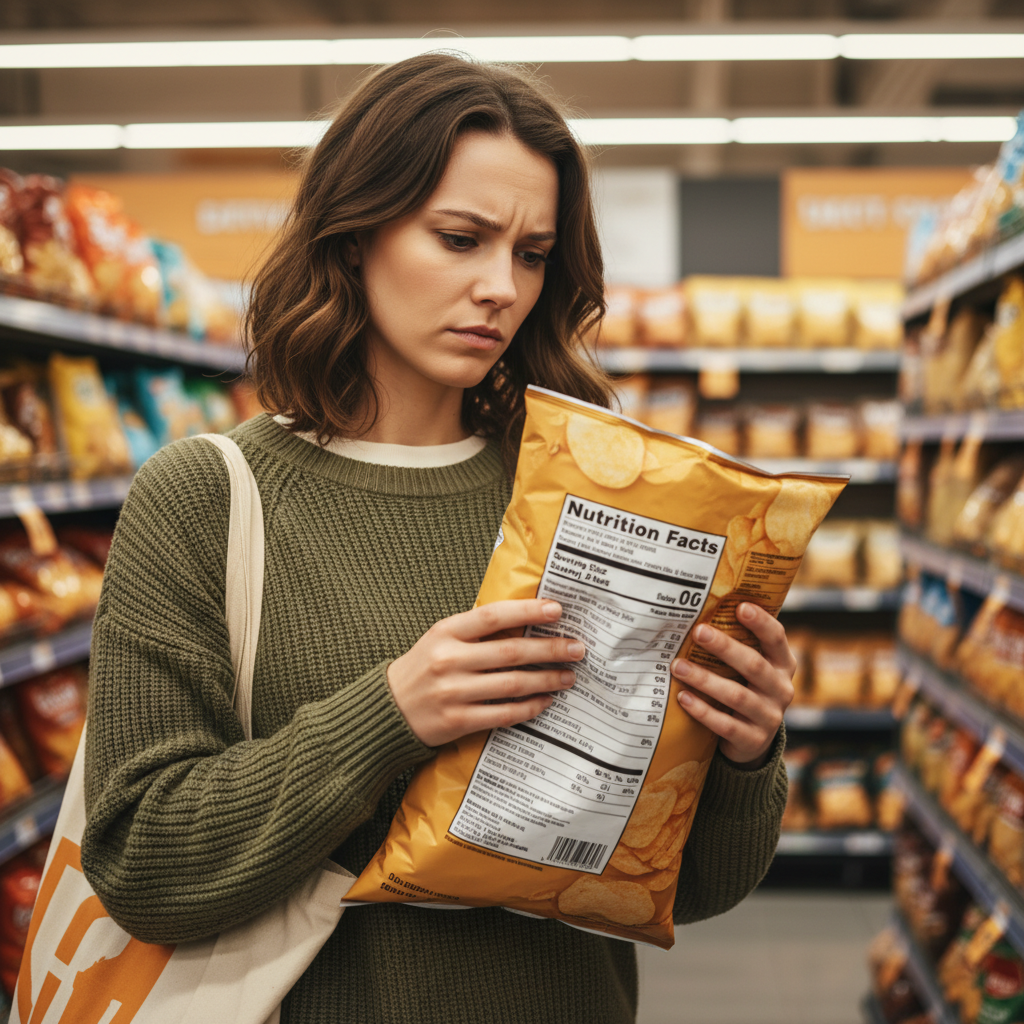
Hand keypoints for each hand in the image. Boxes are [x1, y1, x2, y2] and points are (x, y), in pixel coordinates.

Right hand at [387, 599, 584, 747]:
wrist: (387, 709)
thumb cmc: (423, 668)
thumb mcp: (441, 638)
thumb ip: (476, 630)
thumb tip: (527, 620)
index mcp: (445, 632)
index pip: (493, 616)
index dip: (528, 611)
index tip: (557, 610)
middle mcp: (449, 660)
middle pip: (510, 652)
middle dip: (550, 649)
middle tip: (577, 648)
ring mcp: (453, 692)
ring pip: (512, 684)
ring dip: (546, 680)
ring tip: (569, 676)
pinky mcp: (458, 721)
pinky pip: (503, 713)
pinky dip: (529, 707)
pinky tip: (545, 701)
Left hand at [671, 602, 794, 768]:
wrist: (752, 740)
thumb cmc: (745, 689)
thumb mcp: (749, 669)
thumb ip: (738, 646)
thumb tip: (702, 614)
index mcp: (783, 664)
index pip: (777, 639)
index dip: (762, 623)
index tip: (740, 606)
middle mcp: (781, 689)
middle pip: (754, 665)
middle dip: (725, 647)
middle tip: (698, 631)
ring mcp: (769, 716)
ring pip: (736, 696)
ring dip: (705, 679)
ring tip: (678, 666)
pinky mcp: (753, 740)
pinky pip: (725, 724)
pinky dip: (702, 710)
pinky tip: (683, 697)